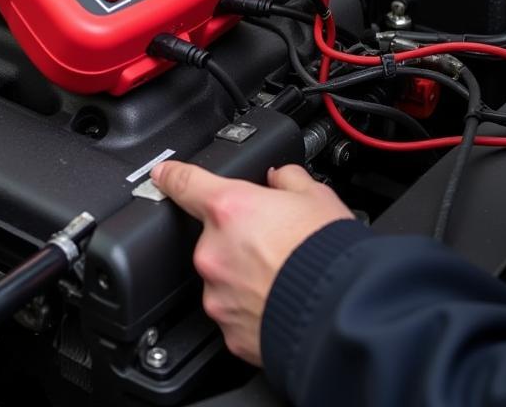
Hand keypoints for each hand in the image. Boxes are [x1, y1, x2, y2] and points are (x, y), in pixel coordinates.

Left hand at [151, 160, 352, 365]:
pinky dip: (251, 307)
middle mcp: (214, 251)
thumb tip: (279, 179)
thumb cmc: (329, 255)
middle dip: (239, 238)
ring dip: (244, 274)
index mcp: (230, 209)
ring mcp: (218, 294)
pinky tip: (278, 302)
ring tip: (282, 277)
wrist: (342, 313)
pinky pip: (233, 311)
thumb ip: (287, 179)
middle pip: (214, 236)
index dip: (171, 175)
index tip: (163, 174)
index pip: (185, 182)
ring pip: (224, 276)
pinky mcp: (228, 331)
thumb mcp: (315, 196)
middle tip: (275, 243)